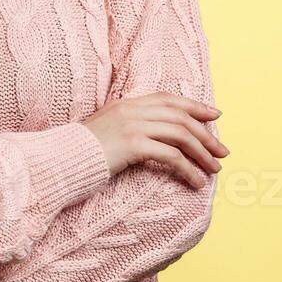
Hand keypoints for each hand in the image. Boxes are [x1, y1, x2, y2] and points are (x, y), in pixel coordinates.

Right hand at [82, 93, 226, 187]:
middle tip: (222, 152)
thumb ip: (127, 125)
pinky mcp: (132, 145)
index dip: (195, 106)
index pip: (169, 99)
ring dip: (202, 153)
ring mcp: (132, 125)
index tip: (214, 115)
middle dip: (206, 135)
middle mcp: (132, 109)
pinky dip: (188, 169)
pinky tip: (196, 182)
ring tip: (214, 170)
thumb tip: (152, 138)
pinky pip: (171, 156)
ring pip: (181, 134)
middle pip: (181, 117)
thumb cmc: (80, 152)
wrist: (59, 159)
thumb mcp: (105, 130)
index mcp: (127, 103)